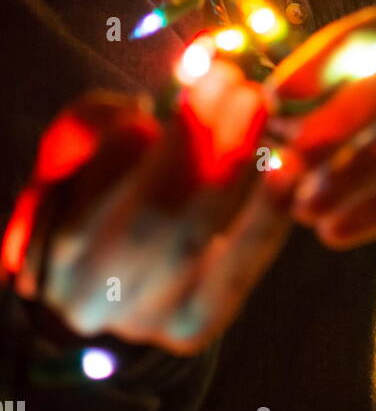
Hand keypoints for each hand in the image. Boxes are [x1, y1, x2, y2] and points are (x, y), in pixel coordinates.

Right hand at [2, 62, 301, 354]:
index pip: (90, 193)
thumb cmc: (97, 194)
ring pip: (194, 240)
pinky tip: (288, 168)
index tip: (161, 99)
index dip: (126, 145)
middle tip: (234, 84)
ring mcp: (144, 317)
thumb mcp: (76, 154)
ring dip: (235, 165)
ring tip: (259, 107)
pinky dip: (265, 217)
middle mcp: (91, 293)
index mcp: (51, 244)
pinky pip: (235, 272)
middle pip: (150, 216)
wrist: (110, 283)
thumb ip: (93, 123)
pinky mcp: (194, 326)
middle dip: (196, 141)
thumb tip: (142, 103)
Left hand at [267, 2, 375, 248]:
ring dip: (351, 176)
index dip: (315, 65)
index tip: (271, 100)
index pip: (359, 35)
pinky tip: (335, 231)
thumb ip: (314, 102)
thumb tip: (258, 128)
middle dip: (342, 117)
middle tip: (293, 154)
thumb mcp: (360, 88)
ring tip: (303, 209)